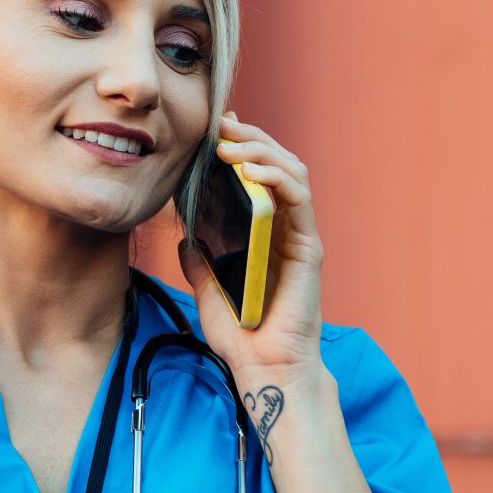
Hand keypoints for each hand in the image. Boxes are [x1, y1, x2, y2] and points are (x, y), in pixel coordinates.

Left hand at [174, 110, 327, 386]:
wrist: (264, 369)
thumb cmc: (241, 335)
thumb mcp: (207, 290)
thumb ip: (199, 261)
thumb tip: (184, 235)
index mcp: (264, 233)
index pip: (257, 176)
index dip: (239, 147)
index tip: (212, 130)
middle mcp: (285, 228)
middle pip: (277, 164)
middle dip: (250, 138)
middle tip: (221, 124)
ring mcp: (299, 235)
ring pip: (292, 173)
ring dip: (261, 150)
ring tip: (230, 144)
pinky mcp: (308, 247)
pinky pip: (299, 200)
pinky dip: (276, 178)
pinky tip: (250, 169)